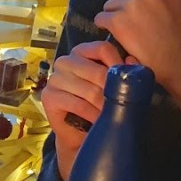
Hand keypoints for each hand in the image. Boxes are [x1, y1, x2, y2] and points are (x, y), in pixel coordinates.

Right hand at [41, 40, 125, 180]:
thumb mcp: (112, 85)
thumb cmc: (96, 104)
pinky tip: (99, 120)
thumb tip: (131, 63)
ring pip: (89, 90)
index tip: (128, 80)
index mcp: (81, 52)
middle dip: (113, 91)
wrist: (78, 131)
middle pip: (97, 71)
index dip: (118, 64)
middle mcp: (65, 62)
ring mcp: (54, 79)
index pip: (102, 48)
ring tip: (114, 114)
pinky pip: (78, 105)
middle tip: (124, 104)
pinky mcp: (49, 97)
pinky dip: (92, 114)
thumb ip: (123, 71)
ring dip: (105, 106)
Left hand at [96, 0, 180, 116]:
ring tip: (133, 28)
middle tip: (136, 17)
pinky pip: (100, 18)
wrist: (179, 60)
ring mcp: (131, 3)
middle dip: (121, 0)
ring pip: (108, 4)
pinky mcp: (117, 20)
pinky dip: (107, 27)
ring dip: (115, 15)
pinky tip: (123, 35)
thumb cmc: (176, 31)